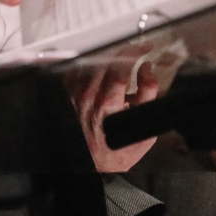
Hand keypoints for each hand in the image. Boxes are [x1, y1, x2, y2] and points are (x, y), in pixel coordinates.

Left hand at [66, 46, 159, 172]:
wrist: (88, 167)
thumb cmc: (115, 152)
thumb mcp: (142, 132)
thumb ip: (147, 98)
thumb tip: (148, 72)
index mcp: (107, 106)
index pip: (120, 69)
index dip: (134, 53)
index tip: (145, 48)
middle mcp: (88, 98)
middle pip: (104, 60)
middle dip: (123, 50)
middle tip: (136, 49)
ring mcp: (74, 95)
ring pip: (91, 61)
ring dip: (108, 55)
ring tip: (121, 56)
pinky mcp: (67, 95)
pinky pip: (77, 69)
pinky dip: (91, 63)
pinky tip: (101, 65)